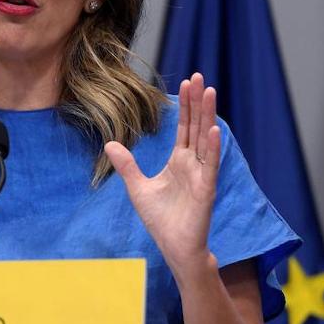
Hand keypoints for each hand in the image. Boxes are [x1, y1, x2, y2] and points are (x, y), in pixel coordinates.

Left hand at [104, 73, 220, 275]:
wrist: (174, 246)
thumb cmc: (161, 220)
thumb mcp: (137, 188)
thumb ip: (127, 165)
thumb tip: (110, 144)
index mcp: (179, 161)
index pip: (185, 127)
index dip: (185, 106)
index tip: (186, 82)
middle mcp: (193, 163)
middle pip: (197, 126)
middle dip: (198, 101)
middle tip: (200, 76)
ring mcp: (202, 174)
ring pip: (206, 139)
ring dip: (208, 116)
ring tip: (210, 92)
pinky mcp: (206, 189)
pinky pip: (210, 164)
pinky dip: (212, 147)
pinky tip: (213, 129)